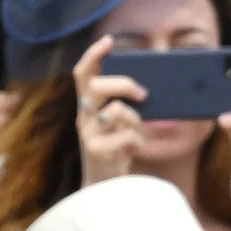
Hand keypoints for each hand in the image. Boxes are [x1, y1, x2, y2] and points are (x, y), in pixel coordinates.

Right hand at [72, 36, 146, 183]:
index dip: (93, 54)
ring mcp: (87, 135)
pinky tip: (135, 147)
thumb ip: (124, 106)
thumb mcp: (117, 125)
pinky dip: (137, 139)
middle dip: (123, 84)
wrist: (103, 190)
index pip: (81, 73)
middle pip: (96, 86)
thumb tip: (149, 88)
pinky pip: (125, 136)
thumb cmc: (115, 151)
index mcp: (86, 106)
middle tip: (143, 94)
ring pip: (114, 111)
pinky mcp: (97, 152)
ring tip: (140, 129)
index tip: (109, 41)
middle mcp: (82, 118)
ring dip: (135, 117)